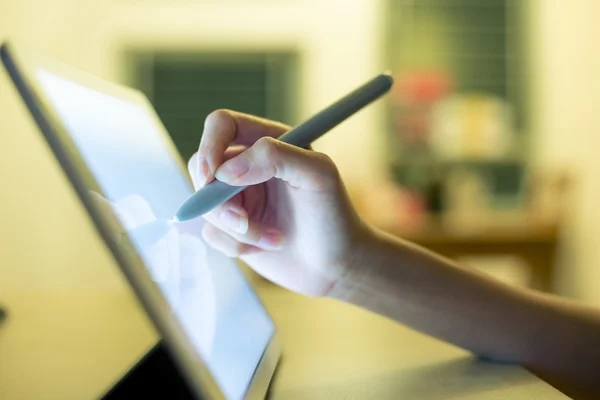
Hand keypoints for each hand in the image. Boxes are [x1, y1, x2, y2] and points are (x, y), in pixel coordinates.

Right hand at [188, 110, 368, 296]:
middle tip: (244, 222)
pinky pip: (211, 233)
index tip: (211, 176)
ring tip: (275, 239)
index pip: (222, 125)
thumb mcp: (318, 175)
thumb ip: (276, 157)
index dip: (209, 146)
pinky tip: (267, 247)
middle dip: (217, 201)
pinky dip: (236, 245)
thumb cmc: (333, 214)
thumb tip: (225, 171)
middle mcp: (247, 164)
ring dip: (237, 229)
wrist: (336, 263)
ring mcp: (236, 196)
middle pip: (201, 166)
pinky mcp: (230, 227)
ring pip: (205, 206)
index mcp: (268, 140)